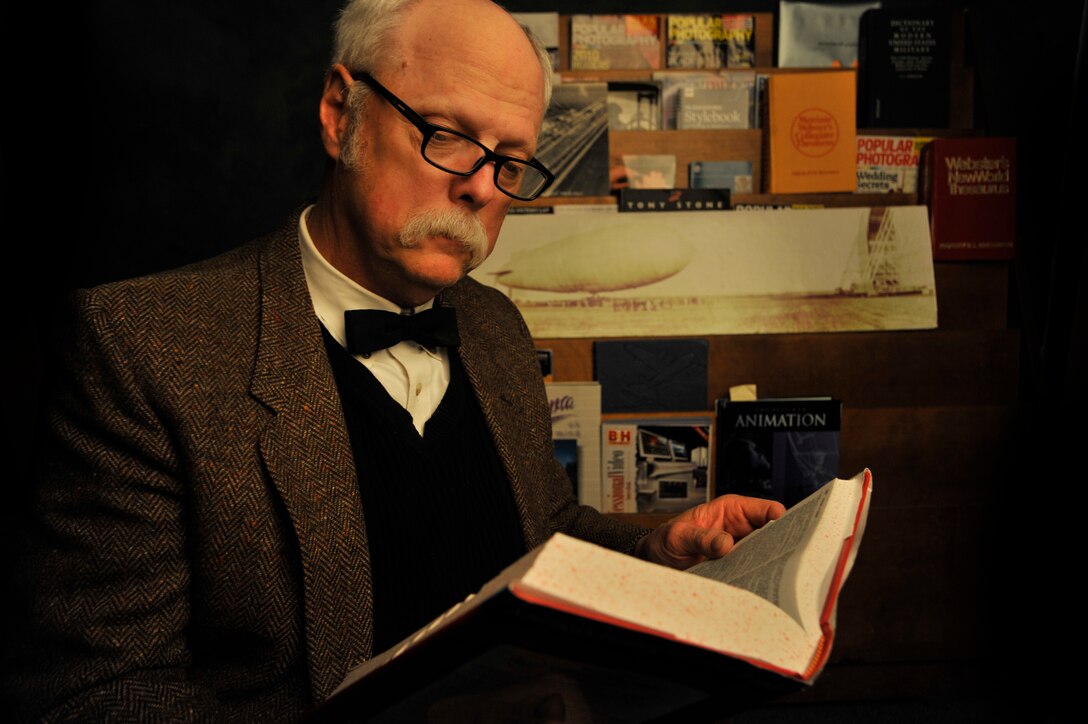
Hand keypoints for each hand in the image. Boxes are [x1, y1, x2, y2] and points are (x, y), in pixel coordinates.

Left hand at [636, 494, 785, 569]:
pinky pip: (754, 572)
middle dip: (780, 547)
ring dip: (769, 565)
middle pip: (774, 535)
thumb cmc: (666, 541)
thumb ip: (700, 538)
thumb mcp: (678, 536)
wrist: (656, 560)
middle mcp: (740, 528)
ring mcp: (740, 549)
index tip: (786, 535)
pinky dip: (757, 578)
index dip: (782, 521)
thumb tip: (725, 544)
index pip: (767, 510)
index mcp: (731, 510)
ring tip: (768, 576)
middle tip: (781, 561)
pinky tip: (755, 586)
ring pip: (767, 555)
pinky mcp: (737, 567)